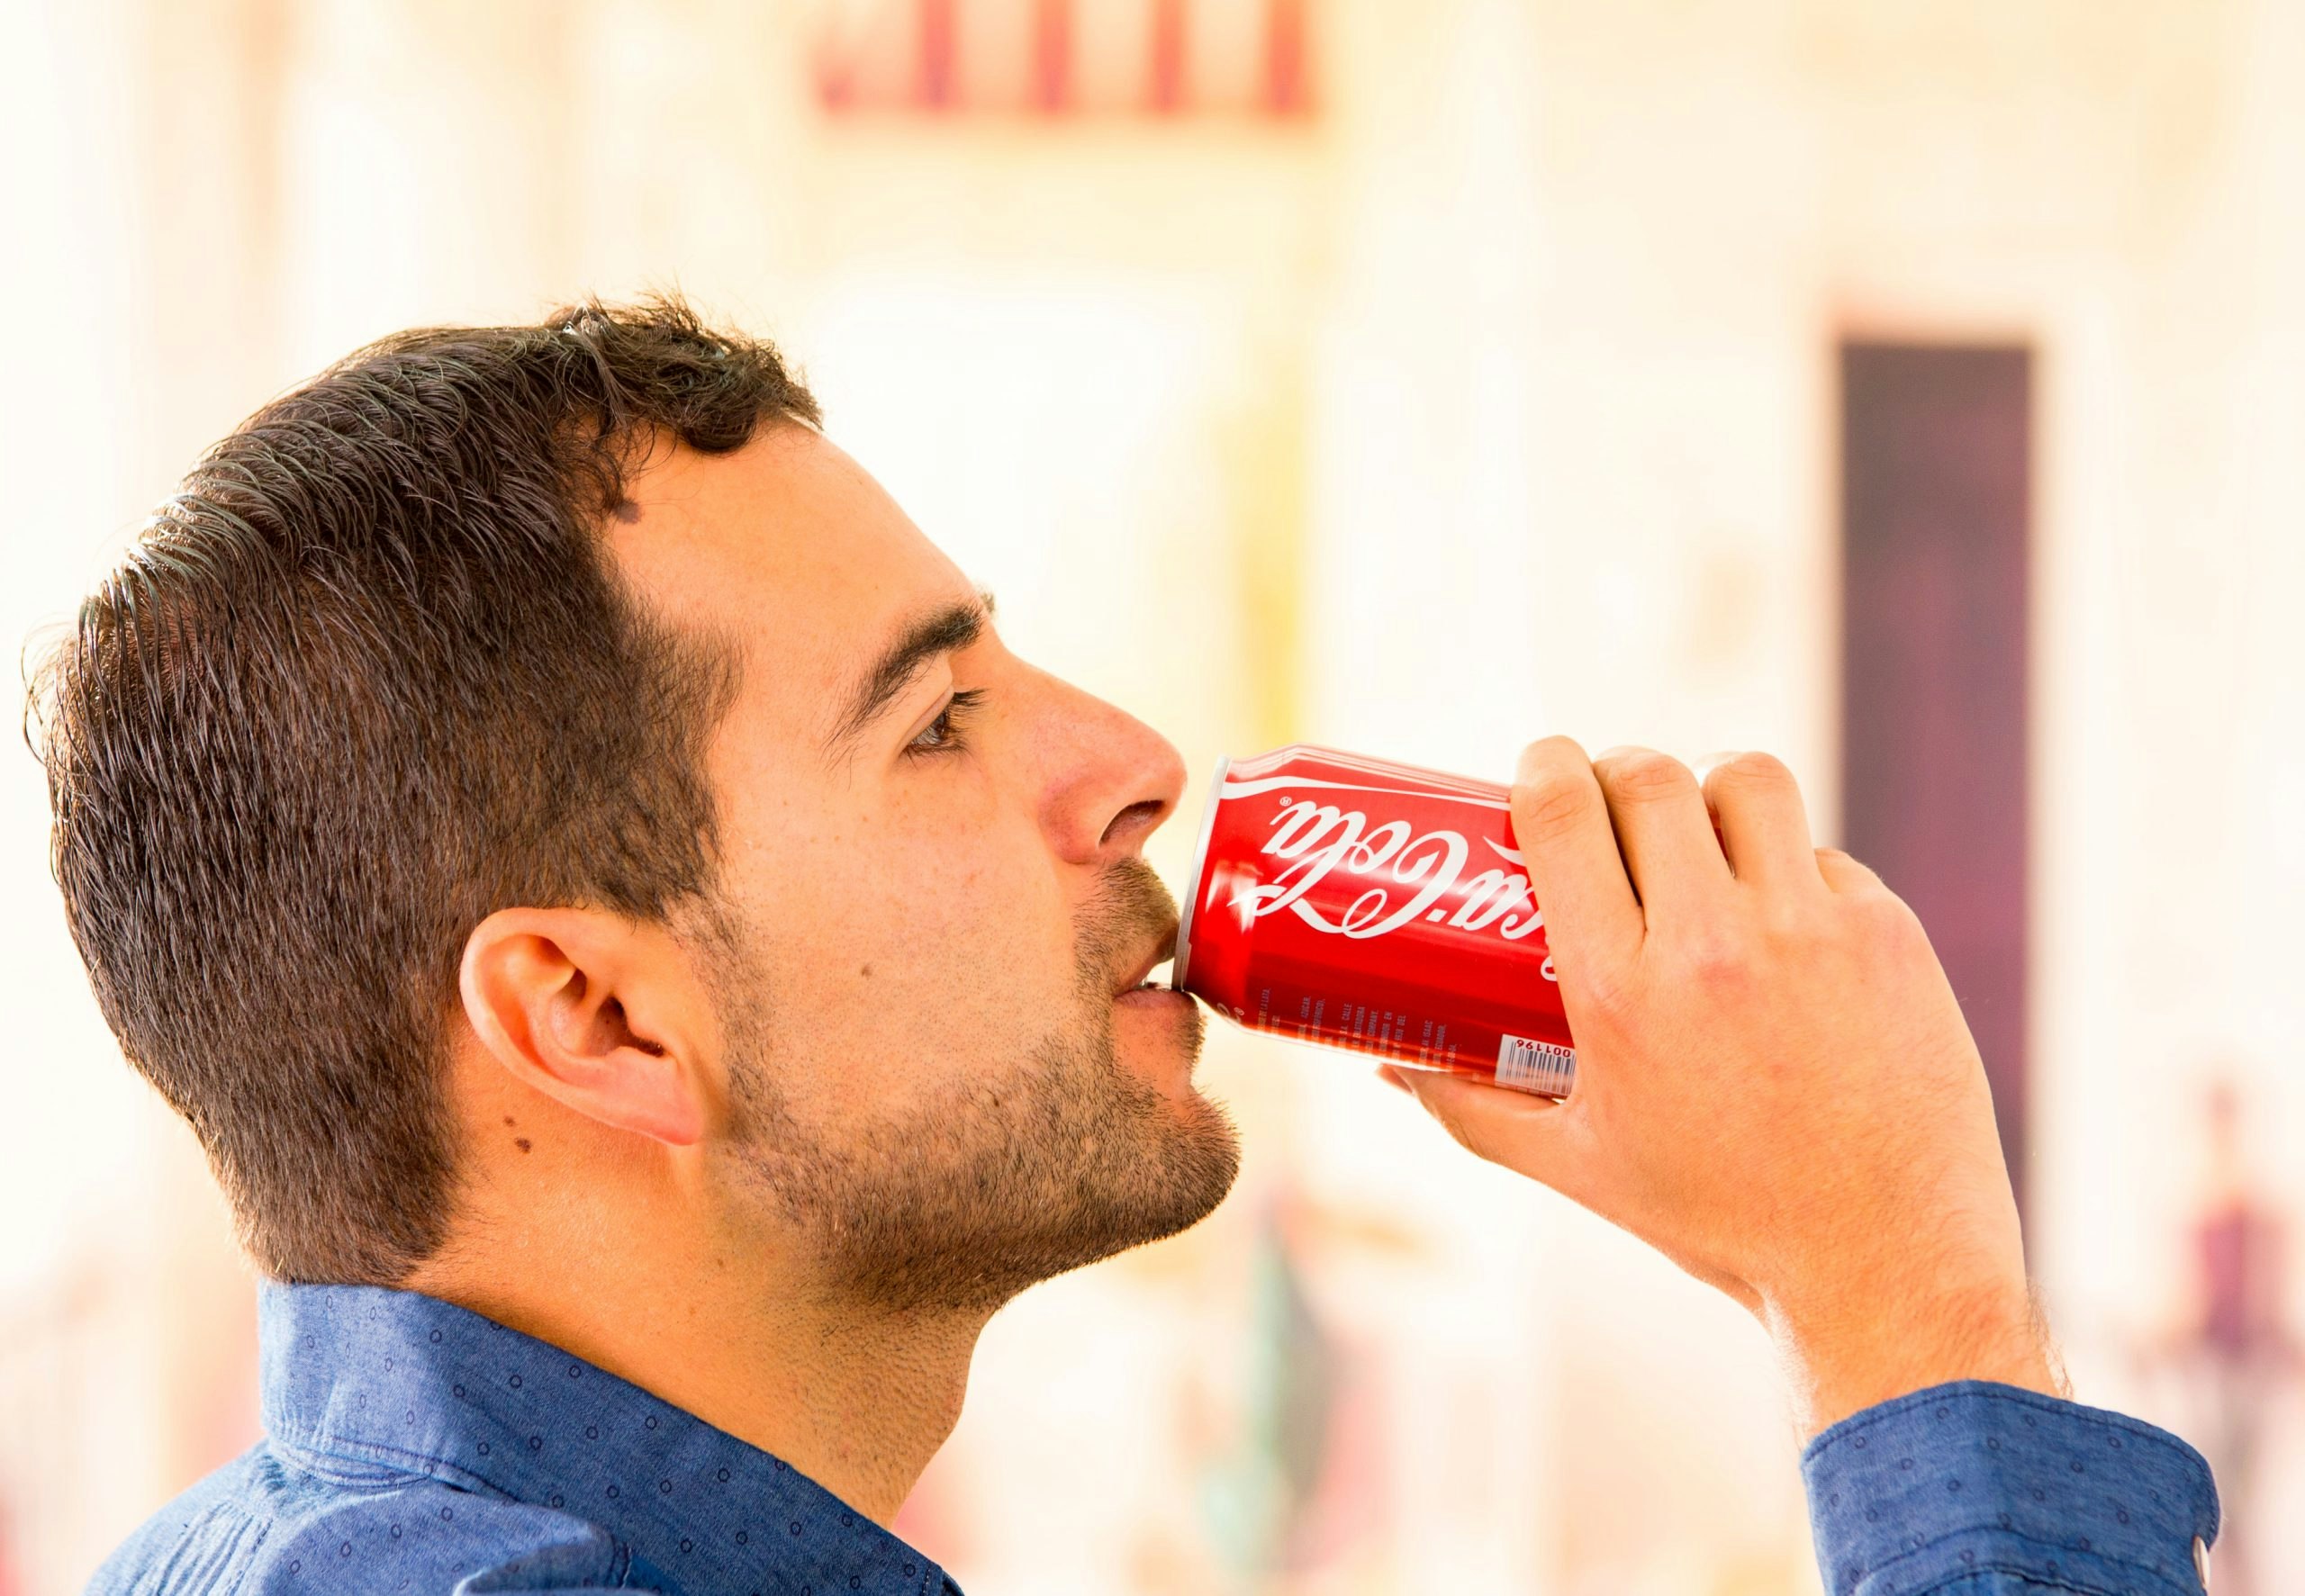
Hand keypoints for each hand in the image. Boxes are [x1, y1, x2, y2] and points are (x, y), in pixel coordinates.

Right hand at [1381, 739, 2063, 1436]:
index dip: (1546, 766)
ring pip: (1749, 782)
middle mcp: (1712, 948)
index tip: (1541, 764)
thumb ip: (1475, 1107)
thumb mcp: (1581, 1167)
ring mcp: (1810, 933)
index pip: (1566, 817)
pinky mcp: (1888, 936)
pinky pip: (1825, 854)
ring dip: (1711, 788)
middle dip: (1620, 770)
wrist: (1885, 1263)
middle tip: (1614, 796)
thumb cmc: (1721, 1219)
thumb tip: (1393, 1063)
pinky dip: (1793, 867)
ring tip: (1702, 824)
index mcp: (1619, 996)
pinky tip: (1781, 913)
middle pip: (1651, 779)